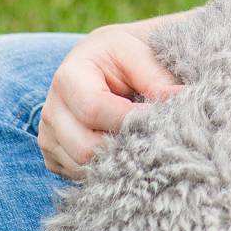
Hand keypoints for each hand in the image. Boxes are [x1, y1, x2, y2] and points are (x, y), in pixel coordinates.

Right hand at [37, 19, 186, 179]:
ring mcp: (48, 137)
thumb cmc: (122, 56)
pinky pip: (78, 176)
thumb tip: (182, 99)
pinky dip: (104, 170)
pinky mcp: (54, 156)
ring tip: (141, 143)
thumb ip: (157, 79)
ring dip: (116, 162)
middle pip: (85, 147)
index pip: (94, 110)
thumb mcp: (139, 54)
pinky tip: (123, 151)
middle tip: (155, 137)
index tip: (161, 119)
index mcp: (68, 77)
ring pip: (82, 168)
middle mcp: (52, 110)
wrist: (101, 62)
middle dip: (125, 147)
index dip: (131, 119)